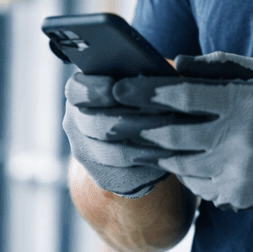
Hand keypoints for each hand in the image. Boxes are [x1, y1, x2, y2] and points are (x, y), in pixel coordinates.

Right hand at [62, 71, 175, 198]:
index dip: (93, 90)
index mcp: (79, 93)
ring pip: (115, 154)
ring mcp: (86, 153)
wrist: (136, 131)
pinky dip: (151, 168)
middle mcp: (76, 124)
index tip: (113, 86)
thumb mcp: (139, 79)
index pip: (77, 91)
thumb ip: (140, 74)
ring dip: (148, 146)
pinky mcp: (103, 177)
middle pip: (99, 125)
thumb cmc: (143, 94)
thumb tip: (157, 77)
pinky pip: (126, 176)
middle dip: (136, 120)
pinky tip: (172, 158)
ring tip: (176, 138)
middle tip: (168, 116)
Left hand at [115, 53, 252, 213]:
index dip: (146, 92)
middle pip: (170, 137)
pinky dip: (186, 172)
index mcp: (242, 104)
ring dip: (160, 152)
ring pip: (179, 165)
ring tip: (142, 141)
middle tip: (111, 123)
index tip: (119, 88)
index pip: (182, 98)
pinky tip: (186, 160)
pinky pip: (197, 185)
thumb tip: (176, 64)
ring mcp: (236, 172)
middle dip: (136, 129)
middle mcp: (237, 140)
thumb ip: (219, 66)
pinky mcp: (237, 195)